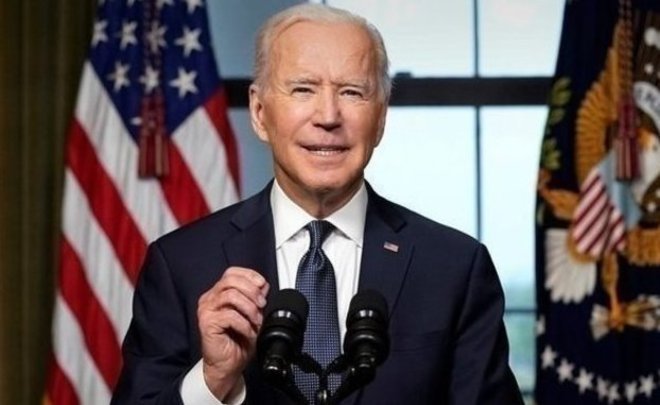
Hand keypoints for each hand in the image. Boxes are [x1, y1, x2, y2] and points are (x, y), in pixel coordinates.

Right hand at [197, 266, 268, 399]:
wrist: (228, 365)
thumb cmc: (238, 341)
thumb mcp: (251, 315)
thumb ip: (255, 298)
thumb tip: (263, 286)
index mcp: (218, 293)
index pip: (231, 273)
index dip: (249, 275)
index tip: (262, 285)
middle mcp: (209, 299)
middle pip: (230, 281)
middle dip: (251, 291)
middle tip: (262, 305)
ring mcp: (206, 310)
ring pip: (230, 296)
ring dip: (249, 307)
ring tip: (256, 320)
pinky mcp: (207, 324)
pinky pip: (229, 315)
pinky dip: (244, 323)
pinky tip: (249, 331)